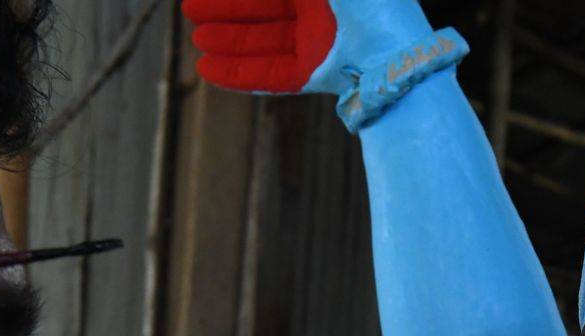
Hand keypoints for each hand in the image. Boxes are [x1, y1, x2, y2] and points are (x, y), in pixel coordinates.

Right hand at [183, 0, 432, 94]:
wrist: (393, 45)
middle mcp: (320, 12)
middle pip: (262, 11)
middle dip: (226, 11)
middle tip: (191, 10)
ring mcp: (318, 45)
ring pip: (263, 43)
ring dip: (229, 41)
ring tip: (197, 40)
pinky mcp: (318, 76)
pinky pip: (272, 75)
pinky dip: (240, 74)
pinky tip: (210, 70)